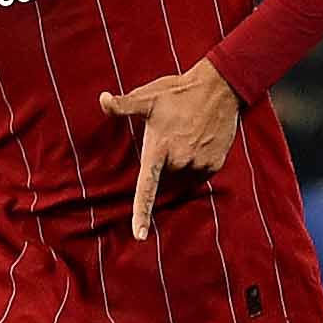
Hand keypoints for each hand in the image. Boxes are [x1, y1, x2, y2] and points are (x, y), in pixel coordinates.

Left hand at [97, 64, 244, 237]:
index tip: (140, 235)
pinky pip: (200, 173)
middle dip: (163, 163)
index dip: (142, 214)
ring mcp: (200, 164)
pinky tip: (199, 140)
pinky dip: (197, 162)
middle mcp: (180, 161)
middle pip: (165, 177)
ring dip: (181, 162)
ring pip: (183, 176)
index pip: (147, 188)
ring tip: (186, 134)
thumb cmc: (179, 91)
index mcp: (160, 149)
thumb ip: (123, 105)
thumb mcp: (148, 96)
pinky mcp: (215, 164)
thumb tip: (102, 100)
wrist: (220, 87)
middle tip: (170, 135)